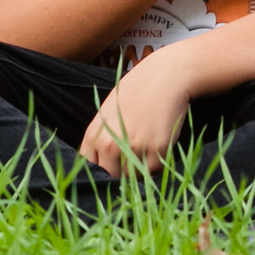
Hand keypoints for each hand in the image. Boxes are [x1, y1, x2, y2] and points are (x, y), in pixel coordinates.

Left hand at [78, 54, 193, 177]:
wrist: (165, 77)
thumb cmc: (135, 93)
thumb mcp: (107, 113)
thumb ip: (100, 140)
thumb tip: (98, 166)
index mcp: (94, 135)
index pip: (89, 167)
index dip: (100, 170)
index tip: (110, 167)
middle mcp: (110, 144)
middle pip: (111, 176)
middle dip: (119, 172)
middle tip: (131, 157)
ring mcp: (133, 148)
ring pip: (133, 177)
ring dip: (138, 170)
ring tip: (144, 146)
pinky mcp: (157, 150)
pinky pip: (153, 171)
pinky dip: (155, 164)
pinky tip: (157, 143)